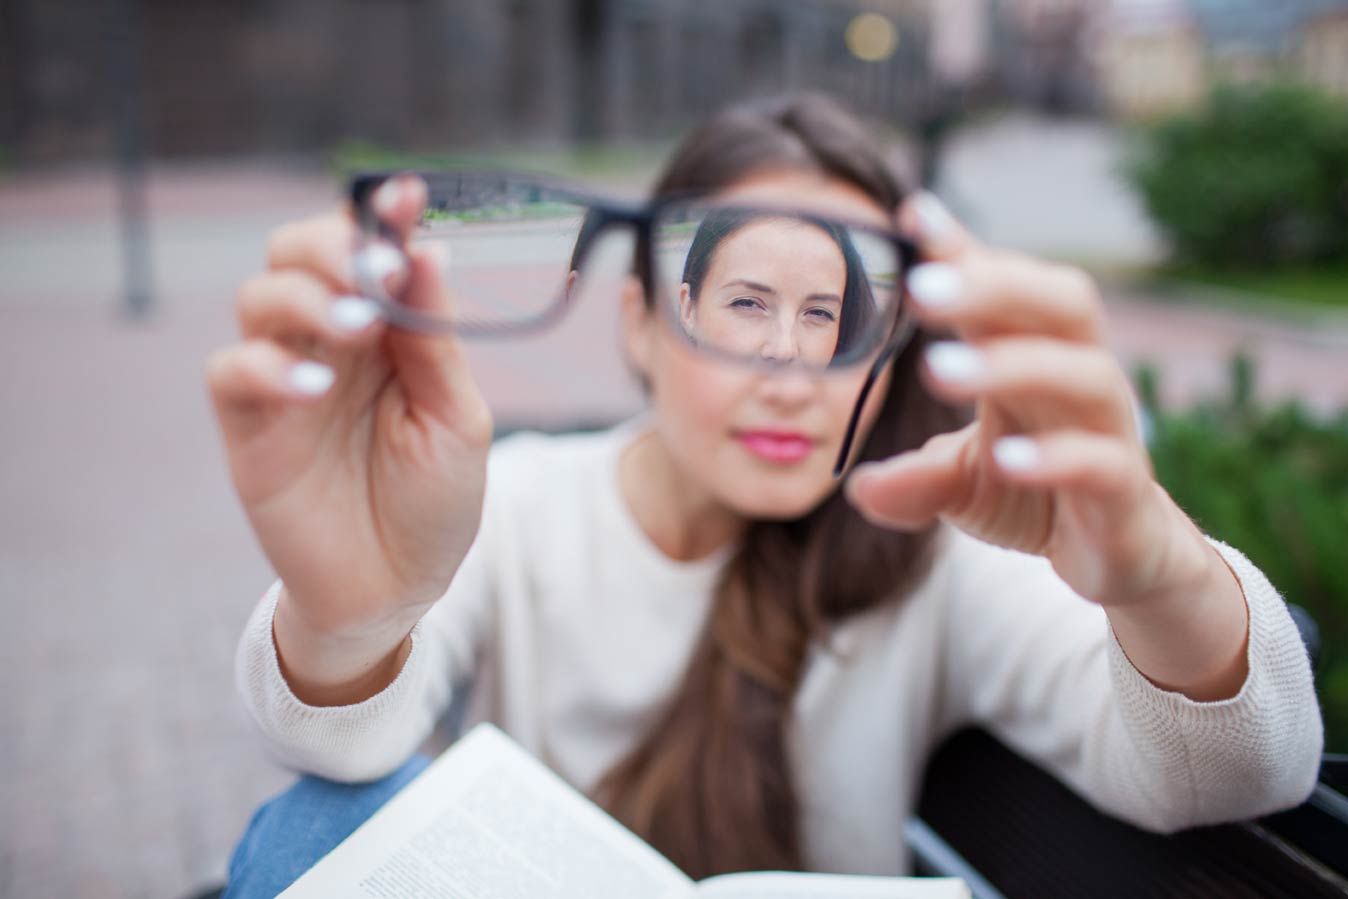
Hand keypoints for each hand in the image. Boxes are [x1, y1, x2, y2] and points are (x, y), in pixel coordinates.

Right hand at [205, 174, 491, 640]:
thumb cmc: (433, 501)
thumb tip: (429, 249)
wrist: (397, 588)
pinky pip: (232, 370)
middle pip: (298, 252)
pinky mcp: (249, 426)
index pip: (371, 251)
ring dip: (307, 298)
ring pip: (259, 296)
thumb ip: (436, 340)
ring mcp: (285, 378)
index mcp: (388, 331)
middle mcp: (331, 342)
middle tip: (377, 271)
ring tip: (359, 329)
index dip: (384, 215)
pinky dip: (268, 365)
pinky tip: (315, 387)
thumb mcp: (456, 418)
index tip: (410, 193)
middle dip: (333, 246)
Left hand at [846, 194, 1215, 610]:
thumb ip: (914, 478)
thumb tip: (856, 487)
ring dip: (1012, 365)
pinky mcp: (1125, 490)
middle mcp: (1077, 377)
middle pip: (1058, 303)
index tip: (911, 217)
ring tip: (939, 370)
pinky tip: (1007, 457)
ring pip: (1083, 373)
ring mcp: (1109, 430)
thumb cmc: (1036, 493)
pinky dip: (1055, 456)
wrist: (1120, 556)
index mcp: (1033, 356)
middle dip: (993, 286)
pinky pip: (1101, 461)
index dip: (962, 251)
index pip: (1002, 289)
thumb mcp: (962, 481)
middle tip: (921, 289)